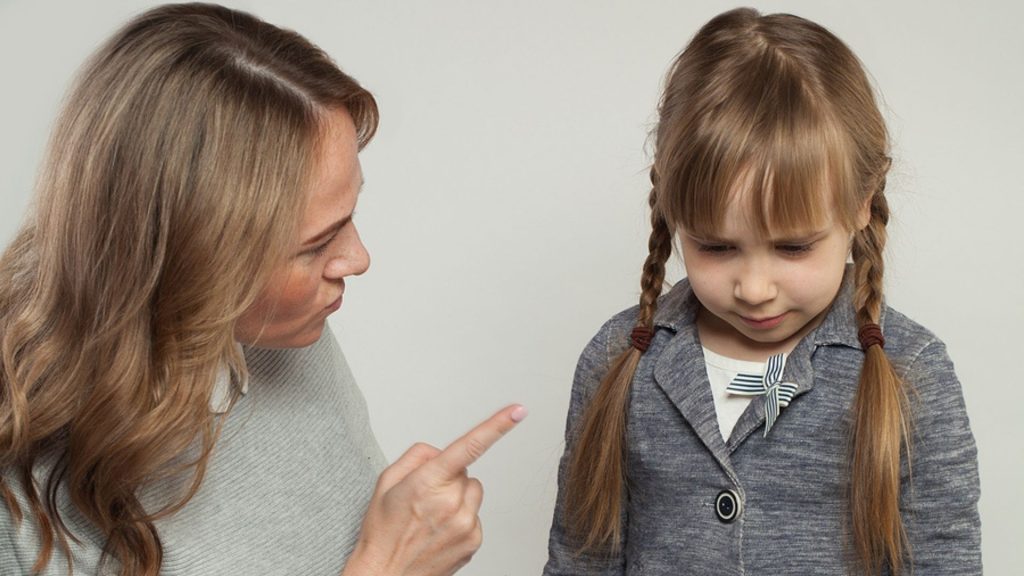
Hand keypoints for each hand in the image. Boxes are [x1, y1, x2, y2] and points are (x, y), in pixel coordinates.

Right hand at [342, 404, 526, 575]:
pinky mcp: (474, 540)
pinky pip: (475, 515)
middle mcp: (451, 502)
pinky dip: (461, 518)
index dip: (497, 425)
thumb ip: (416, 456)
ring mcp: (466, 523)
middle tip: (424, 499)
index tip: (518, 411)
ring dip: (457, 498)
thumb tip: (439, 450)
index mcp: (428, 481)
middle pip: (466, 472)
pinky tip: (439, 531)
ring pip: (473, 492)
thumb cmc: (383, 533)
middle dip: (448, 478)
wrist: (385, 575)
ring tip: (431, 517)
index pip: (469, 446)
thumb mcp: (386, 483)